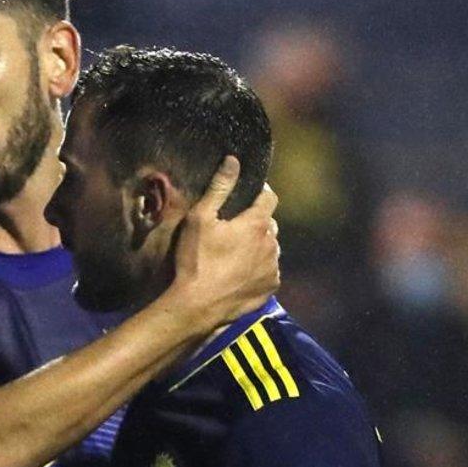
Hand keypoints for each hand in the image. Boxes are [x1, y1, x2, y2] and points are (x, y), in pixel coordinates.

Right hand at [169, 156, 280, 325]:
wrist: (197, 306)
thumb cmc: (195, 260)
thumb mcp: (200, 219)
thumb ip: (220, 188)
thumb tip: (234, 160)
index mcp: (257, 224)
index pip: (269, 197)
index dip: (260, 192)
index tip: (247, 194)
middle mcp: (272, 245)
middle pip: (269, 224)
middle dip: (256, 222)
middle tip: (233, 228)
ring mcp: (273, 268)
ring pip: (270, 248)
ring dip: (258, 246)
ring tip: (235, 253)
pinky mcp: (270, 288)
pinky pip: (268, 271)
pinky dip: (258, 268)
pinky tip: (238, 273)